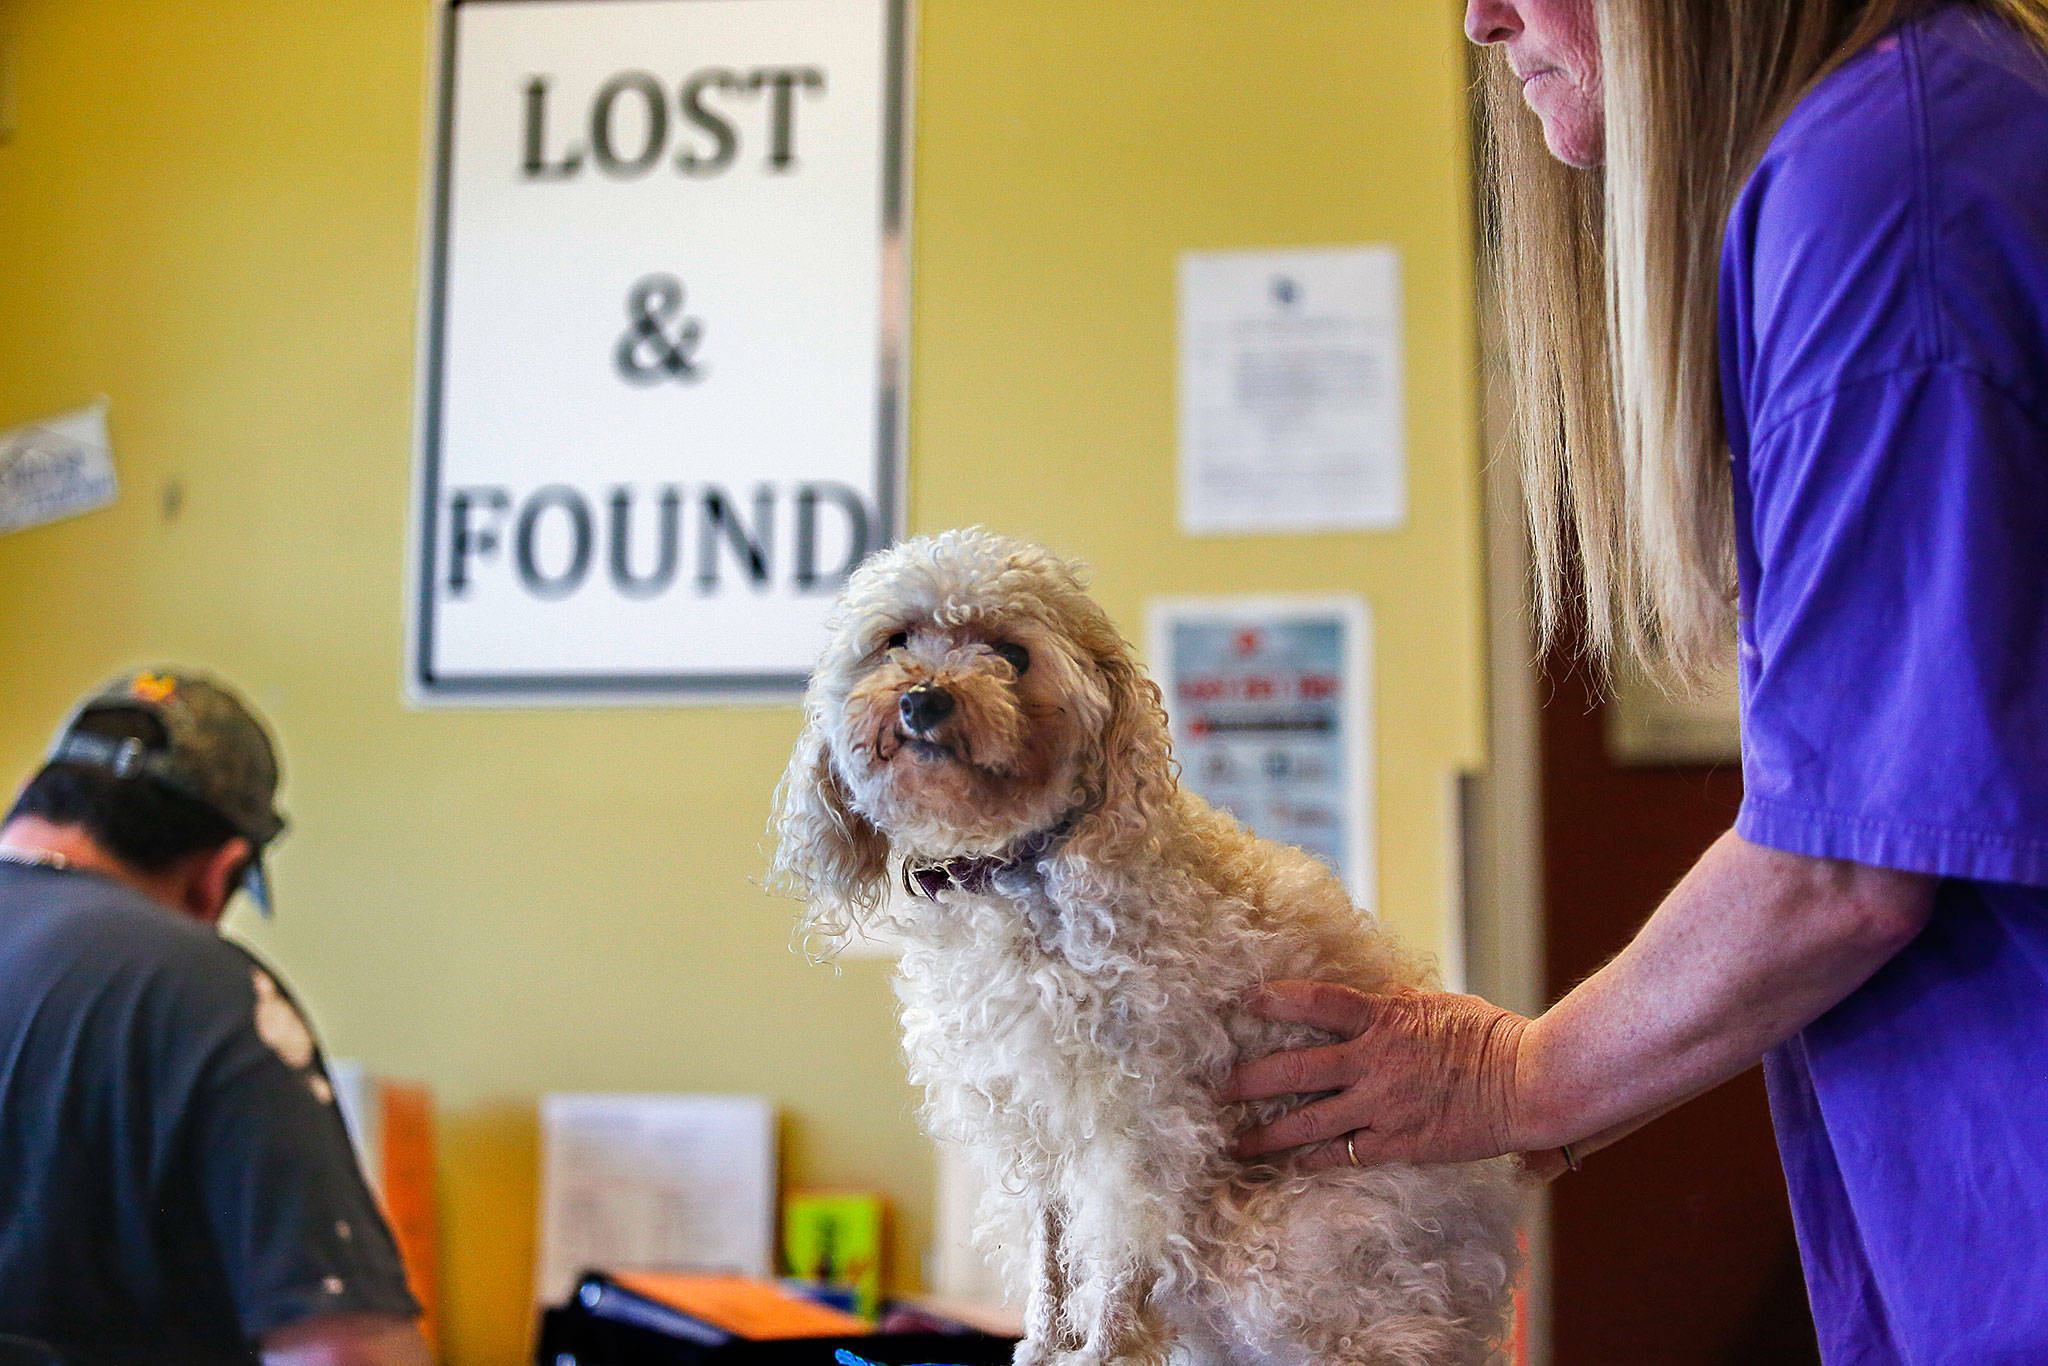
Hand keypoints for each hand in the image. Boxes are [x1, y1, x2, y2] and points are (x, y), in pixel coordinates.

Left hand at [1223, 981, 1531, 1170]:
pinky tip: (1290, 1167)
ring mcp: (1382, 1105)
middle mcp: (1373, 1062)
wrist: (1527, 1083)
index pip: (1320, 1002)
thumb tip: (1367, 995)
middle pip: (1296, 1069)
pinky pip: (1344, 1153)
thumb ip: (1395, 1004)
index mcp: (1384, 1019)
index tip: (1246, 999)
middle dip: (1250, 1079)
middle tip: (1216, 1087)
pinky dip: (1314, 1160)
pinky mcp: (1398, 1143)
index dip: (1279, 999)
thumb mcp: (1437, 1005)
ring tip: (1236, 1142)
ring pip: (1309, 1121)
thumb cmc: (1490, 1037)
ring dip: (1267, 1134)